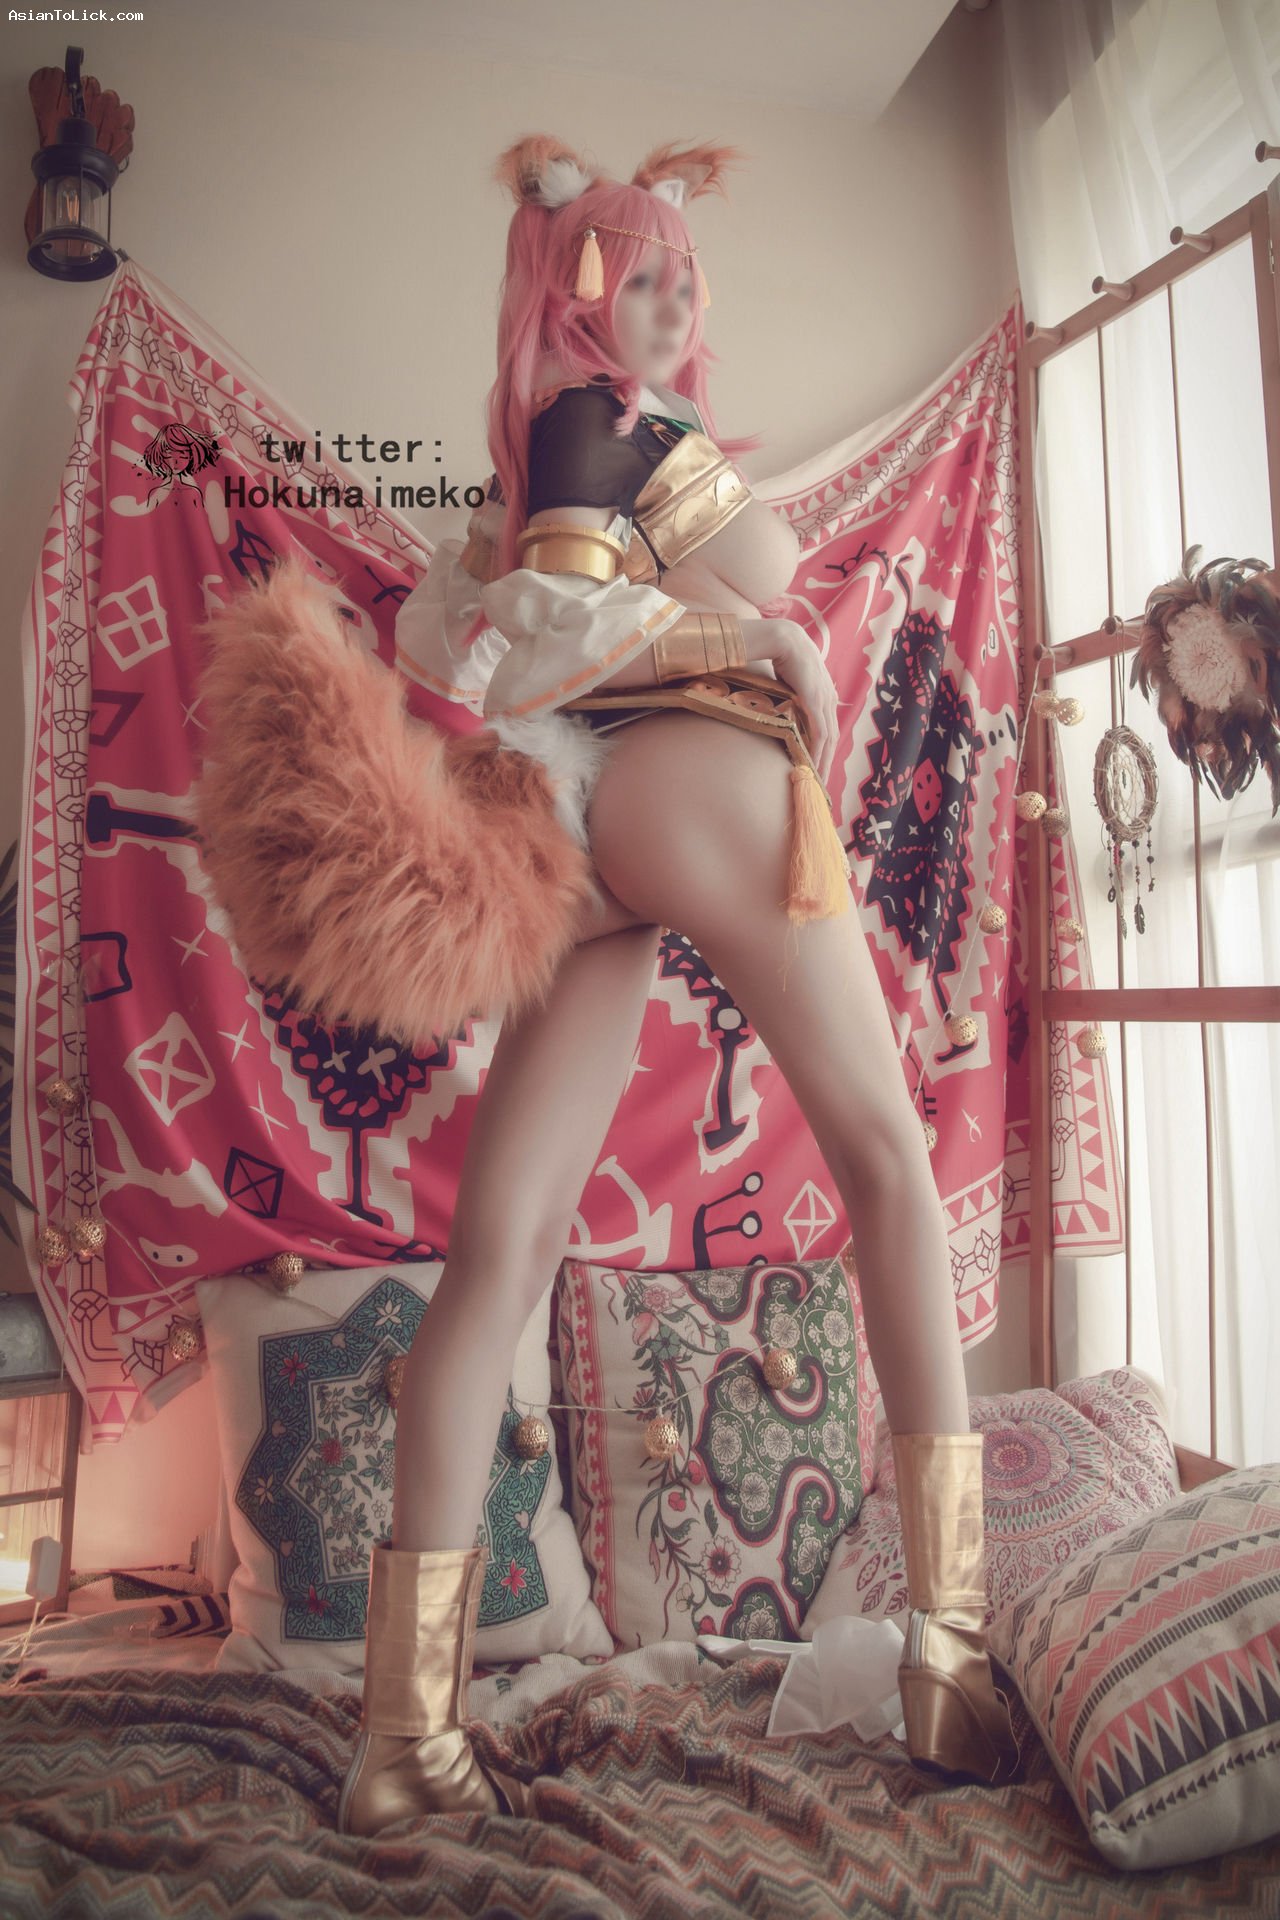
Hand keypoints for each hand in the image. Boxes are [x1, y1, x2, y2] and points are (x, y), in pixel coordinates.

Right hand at [744, 618, 839, 785]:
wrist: (783, 639)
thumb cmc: (782, 655)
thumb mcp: (790, 680)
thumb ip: (791, 694)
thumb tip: (780, 706)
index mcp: (825, 694)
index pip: (829, 727)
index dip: (826, 748)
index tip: (820, 765)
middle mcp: (829, 698)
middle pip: (833, 738)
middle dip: (827, 761)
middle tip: (822, 782)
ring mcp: (824, 700)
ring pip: (828, 739)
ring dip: (824, 761)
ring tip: (818, 780)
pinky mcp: (815, 702)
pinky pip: (820, 733)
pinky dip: (818, 751)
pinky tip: (813, 764)